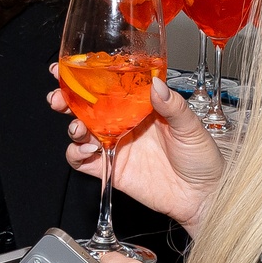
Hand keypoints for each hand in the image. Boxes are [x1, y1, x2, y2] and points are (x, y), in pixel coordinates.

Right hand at [49, 67, 223, 231]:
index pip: (109, 84)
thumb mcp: (191, 126)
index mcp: (141, 105)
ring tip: (78, 128)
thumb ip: (172, 105)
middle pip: (86, 105)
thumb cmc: (202, 159)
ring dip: (71, 126)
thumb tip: (155, 84)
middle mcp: (124, 122)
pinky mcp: (111, 168)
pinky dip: (76, 154)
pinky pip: (83, 160)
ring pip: (80, 131)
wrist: (202, 196)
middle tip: (58, 98)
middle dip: (66, 98)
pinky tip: (88, 150)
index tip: (71, 66)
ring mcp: (115, 144)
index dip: (87, 75)